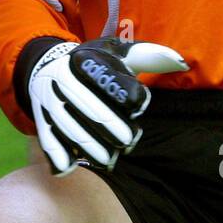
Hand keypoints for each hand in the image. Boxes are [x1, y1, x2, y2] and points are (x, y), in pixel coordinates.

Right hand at [26, 38, 186, 174]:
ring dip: (89, 147)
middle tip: (128, 141)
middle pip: (88, 106)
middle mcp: (62, 77)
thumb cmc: (94, 63)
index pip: (109, 80)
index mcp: (85, 59)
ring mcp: (49, 99)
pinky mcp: (40, 117)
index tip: (139, 105)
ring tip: (108, 161)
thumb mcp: (118, 53)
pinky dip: (56, 155)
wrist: (45, 65)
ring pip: (68, 126)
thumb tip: (182, 63)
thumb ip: (151, 57)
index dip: (129, 96)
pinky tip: (69, 169)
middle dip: (110, 127)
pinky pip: (47, 138)